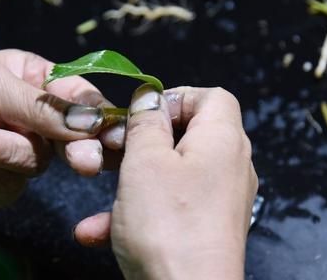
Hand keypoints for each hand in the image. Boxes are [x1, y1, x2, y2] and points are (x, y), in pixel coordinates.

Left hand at [0, 50, 122, 211]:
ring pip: (41, 159)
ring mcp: (20, 151)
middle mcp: (33, 116)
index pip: (79, 96)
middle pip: (74, 135)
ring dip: (4, 148)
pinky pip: (14, 181)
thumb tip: (93, 121)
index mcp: (33, 80)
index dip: (98, 113)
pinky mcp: (3, 183)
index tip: (113, 130)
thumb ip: (44, 105)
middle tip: (86, 161)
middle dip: (77, 146)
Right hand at [74, 86, 257, 278]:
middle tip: (116, 149)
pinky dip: (138, 213)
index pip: (212, 96)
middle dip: (145, 141)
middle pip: (189, 134)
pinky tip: (96, 231)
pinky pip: (171, 208)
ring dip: (133, 181)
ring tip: (102, 190)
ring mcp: (220, 201)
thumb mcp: (145, 161)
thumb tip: (150, 97)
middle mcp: (230, 167)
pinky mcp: (207, 229)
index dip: (175, 96)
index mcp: (223, 140)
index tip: (142, 113)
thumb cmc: (169, 227)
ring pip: (172, 175)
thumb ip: (146, 122)